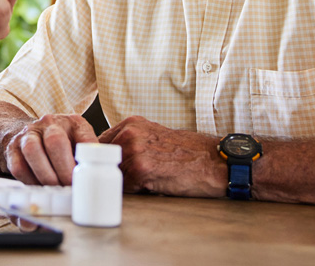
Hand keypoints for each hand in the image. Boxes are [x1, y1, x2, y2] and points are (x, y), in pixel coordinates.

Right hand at [3, 113, 97, 184]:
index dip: (87, 158)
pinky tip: (39, 189)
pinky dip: (29, 181)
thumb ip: (90, 162)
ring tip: (54, 191)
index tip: (89, 176)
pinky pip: (18, 165)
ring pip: (33, 150)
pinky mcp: (13, 147)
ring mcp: (30, 133)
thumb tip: (102, 189)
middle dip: (64, 169)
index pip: (84, 137)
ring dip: (45, 175)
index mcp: (73, 123)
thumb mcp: (80, 147)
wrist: (32, 134)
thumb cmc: (64, 147)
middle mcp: (50, 123)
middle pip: (55, 141)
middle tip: (70, 188)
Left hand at [99, 116, 225, 197]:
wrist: (215, 161)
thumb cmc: (188, 153)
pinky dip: (137, 191)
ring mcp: (134, 149)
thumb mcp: (154, 137)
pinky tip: (154, 186)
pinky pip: (126, 187)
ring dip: (127, 183)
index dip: (103, 160)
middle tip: (132, 179)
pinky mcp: (142, 168)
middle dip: (113, 172)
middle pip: (103, 159)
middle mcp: (130, 132)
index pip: (100, 143)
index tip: (108, 169)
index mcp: (131, 123)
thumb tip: (109, 159)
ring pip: (114, 174)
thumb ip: (131, 142)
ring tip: (148, 181)